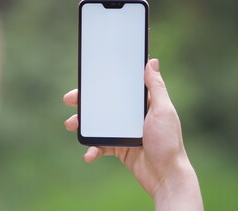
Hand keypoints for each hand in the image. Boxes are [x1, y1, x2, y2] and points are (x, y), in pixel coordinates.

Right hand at [63, 59, 202, 209]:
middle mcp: (132, 116)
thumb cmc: (168, 142)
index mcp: (143, 103)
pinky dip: (93, 149)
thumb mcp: (163, 110)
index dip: (104, 81)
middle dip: (85, 102)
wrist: (166, 176)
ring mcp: (124, 132)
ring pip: (99, 124)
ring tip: (70, 125)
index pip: (120, 87)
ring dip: (83, 124)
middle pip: (104, 104)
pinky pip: (101, 146)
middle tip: (69, 99)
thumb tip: (152, 61)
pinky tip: (89, 155)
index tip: (88, 77)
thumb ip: (156, 87)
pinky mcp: (120, 148)